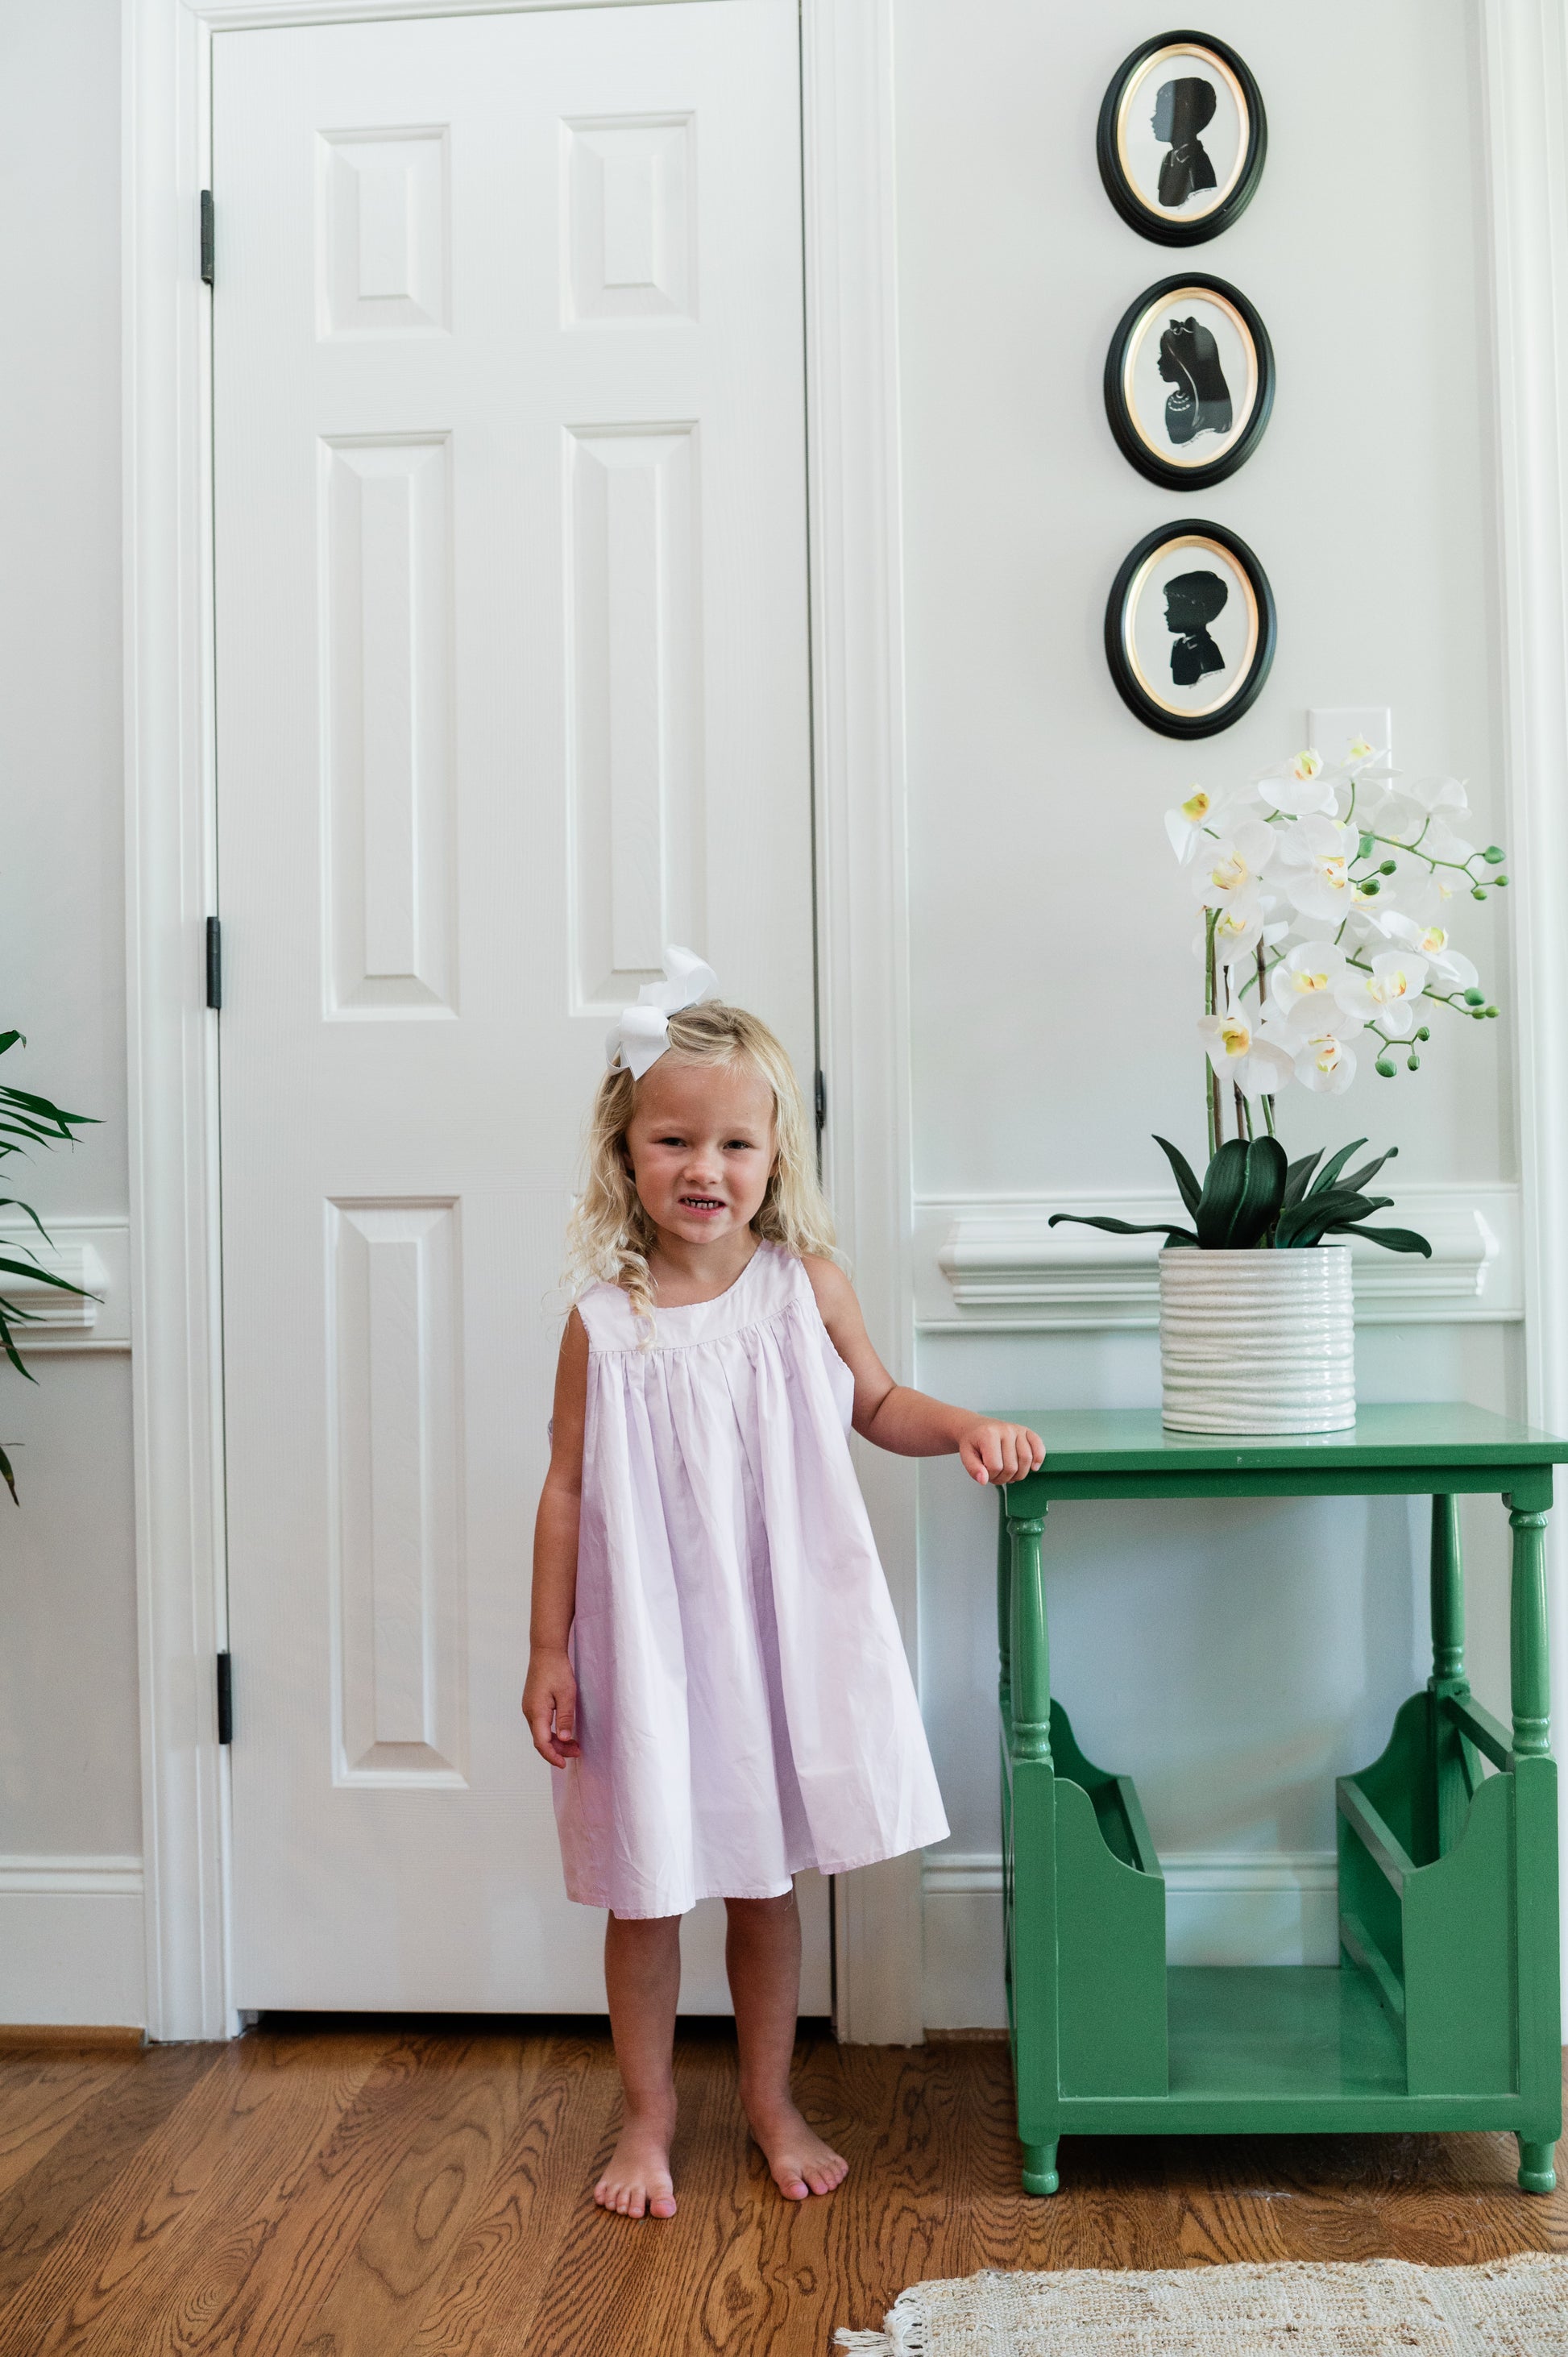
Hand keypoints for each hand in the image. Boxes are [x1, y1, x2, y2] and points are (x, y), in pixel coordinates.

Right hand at [522, 1649, 580, 1766]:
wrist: (546, 1652)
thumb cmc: (557, 1670)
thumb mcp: (567, 1694)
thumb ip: (565, 1718)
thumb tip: (563, 1739)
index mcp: (536, 1711)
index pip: (541, 1742)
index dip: (552, 1756)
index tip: (563, 1764)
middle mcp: (529, 1712)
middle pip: (541, 1740)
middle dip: (558, 1750)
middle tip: (577, 1752)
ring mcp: (529, 1708)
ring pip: (540, 1733)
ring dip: (556, 1741)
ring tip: (574, 1745)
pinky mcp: (533, 1704)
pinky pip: (541, 1725)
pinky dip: (552, 1732)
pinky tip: (564, 1732)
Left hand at [956, 1419, 1044, 1486]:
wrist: (975, 1427)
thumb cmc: (972, 1442)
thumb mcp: (966, 1455)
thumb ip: (973, 1469)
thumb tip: (984, 1480)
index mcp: (988, 1435)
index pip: (995, 1467)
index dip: (990, 1476)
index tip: (986, 1473)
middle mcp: (1005, 1430)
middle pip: (1012, 1466)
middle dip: (1003, 1477)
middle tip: (995, 1475)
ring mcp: (1017, 1429)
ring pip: (1026, 1460)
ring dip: (1018, 1474)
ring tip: (1008, 1473)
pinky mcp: (1026, 1431)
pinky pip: (1038, 1446)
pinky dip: (1038, 1458)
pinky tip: (1033, 1467)